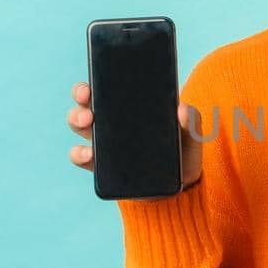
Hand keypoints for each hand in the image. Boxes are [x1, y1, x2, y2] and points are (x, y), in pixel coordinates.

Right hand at [68, 82, 204, 191]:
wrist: (180, 186)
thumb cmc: (182, 153)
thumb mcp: (190, 135)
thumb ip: (191, 121)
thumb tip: (183, 108)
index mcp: (130, 108)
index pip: (106, 88)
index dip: (94, 81)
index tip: (92, 81)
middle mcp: (111, 122)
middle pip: (86, 103)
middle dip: (81, 97)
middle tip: (90, 100)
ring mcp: (104, 144)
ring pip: (80, 125)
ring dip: (77, 119)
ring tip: (87, 121)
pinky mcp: (102, 167)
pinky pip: (82, 157)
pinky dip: (79, 154)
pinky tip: (88, 154)